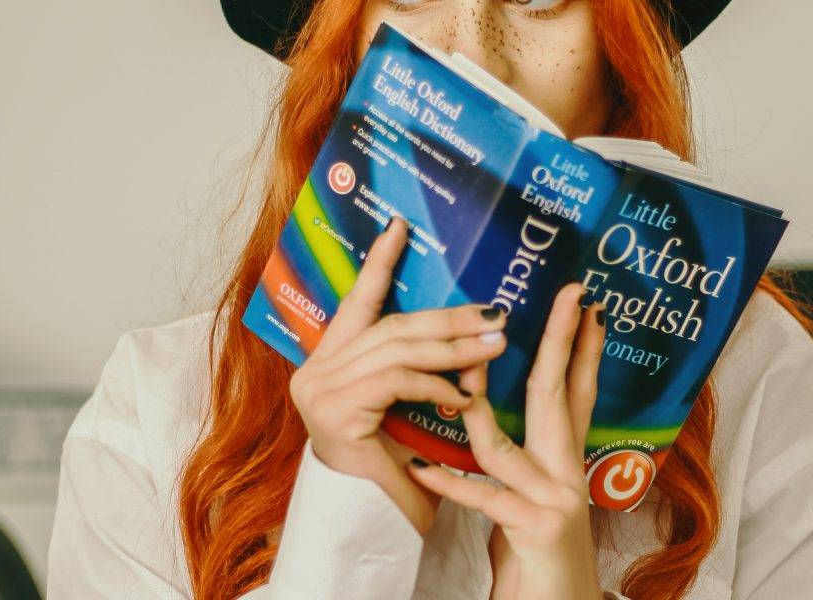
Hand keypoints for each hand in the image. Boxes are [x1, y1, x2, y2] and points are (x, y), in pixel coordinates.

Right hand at [288, 217, 507, 533]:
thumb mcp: (403, 403)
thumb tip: (463, 322)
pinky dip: (436, 384)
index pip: (358, 301)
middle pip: (391, 326)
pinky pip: (397, 382)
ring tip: (496, 343)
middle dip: (447, 317)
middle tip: (495, 311)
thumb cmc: (393, 464)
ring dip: (454, 346)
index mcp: (330, 360)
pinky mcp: (334, 412)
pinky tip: (463, 393)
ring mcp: (319, 390)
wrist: (372, 522)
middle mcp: (316, 370)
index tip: (401, 226)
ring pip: (399, 350)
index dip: (379, 262)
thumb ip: (413, 364)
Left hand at [408, 283, 606, 599]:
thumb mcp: (533, 495)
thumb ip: (521, 457)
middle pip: (558, 396)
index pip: (577, 391)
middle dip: (562, 341)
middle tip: (572, 296)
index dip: (583, 346)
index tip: (586, 304)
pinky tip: (418, 467)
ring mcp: (555, 499)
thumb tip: (487, 411)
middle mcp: (568, 472)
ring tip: (459, 372)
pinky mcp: (536, 530)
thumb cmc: (537, 554)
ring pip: (507, 443)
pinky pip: (483, 497)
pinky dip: (449, 482)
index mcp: (565, 460)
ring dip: (479, 405)